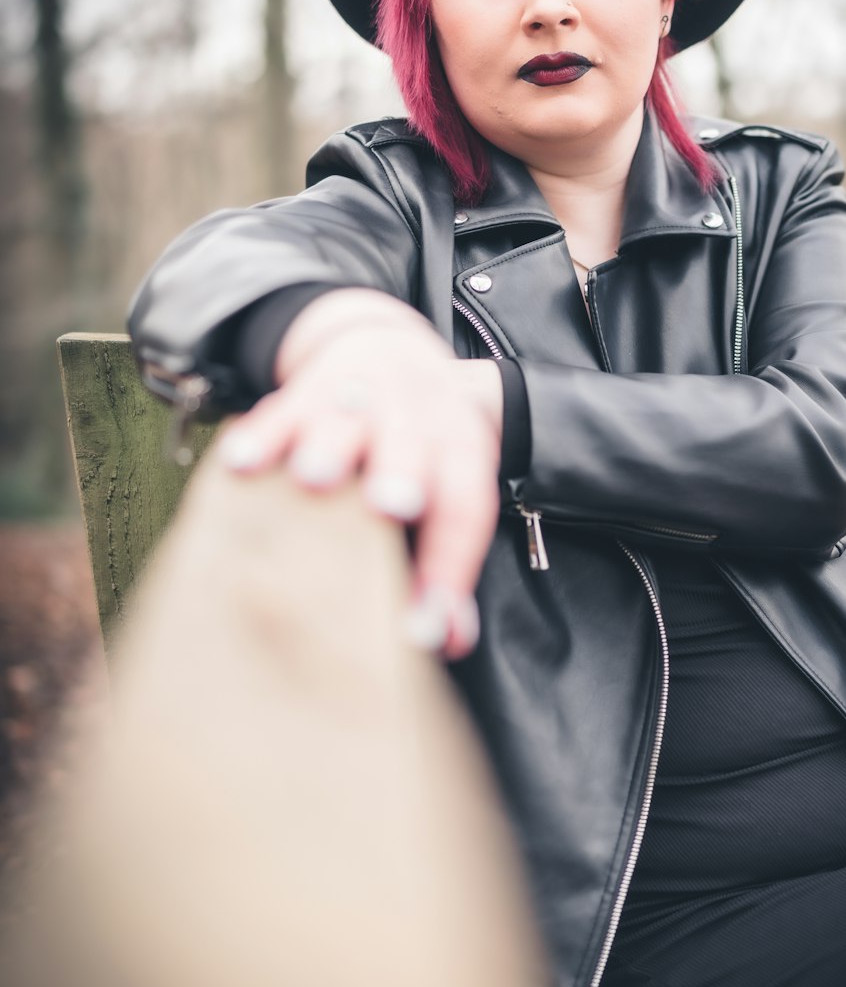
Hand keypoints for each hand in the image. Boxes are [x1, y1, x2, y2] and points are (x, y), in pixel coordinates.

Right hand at [216, 291, 502, 658]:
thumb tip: (444, 638)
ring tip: (313, 479)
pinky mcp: (308, 388)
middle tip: (392, 505)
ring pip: (348, 418)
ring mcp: (360, 396)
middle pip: (415, 444)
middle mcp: (415, 416)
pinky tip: (240, 462)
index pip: (464, 507)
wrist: (389, 348)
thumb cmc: (421, 447)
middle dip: (403, 473)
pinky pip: (283, 409)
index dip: (450, 567)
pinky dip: (262, 434)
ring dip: (331, 446)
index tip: (422, 628)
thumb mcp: (449, 488)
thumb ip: (444, 564)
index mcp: (459, 448)